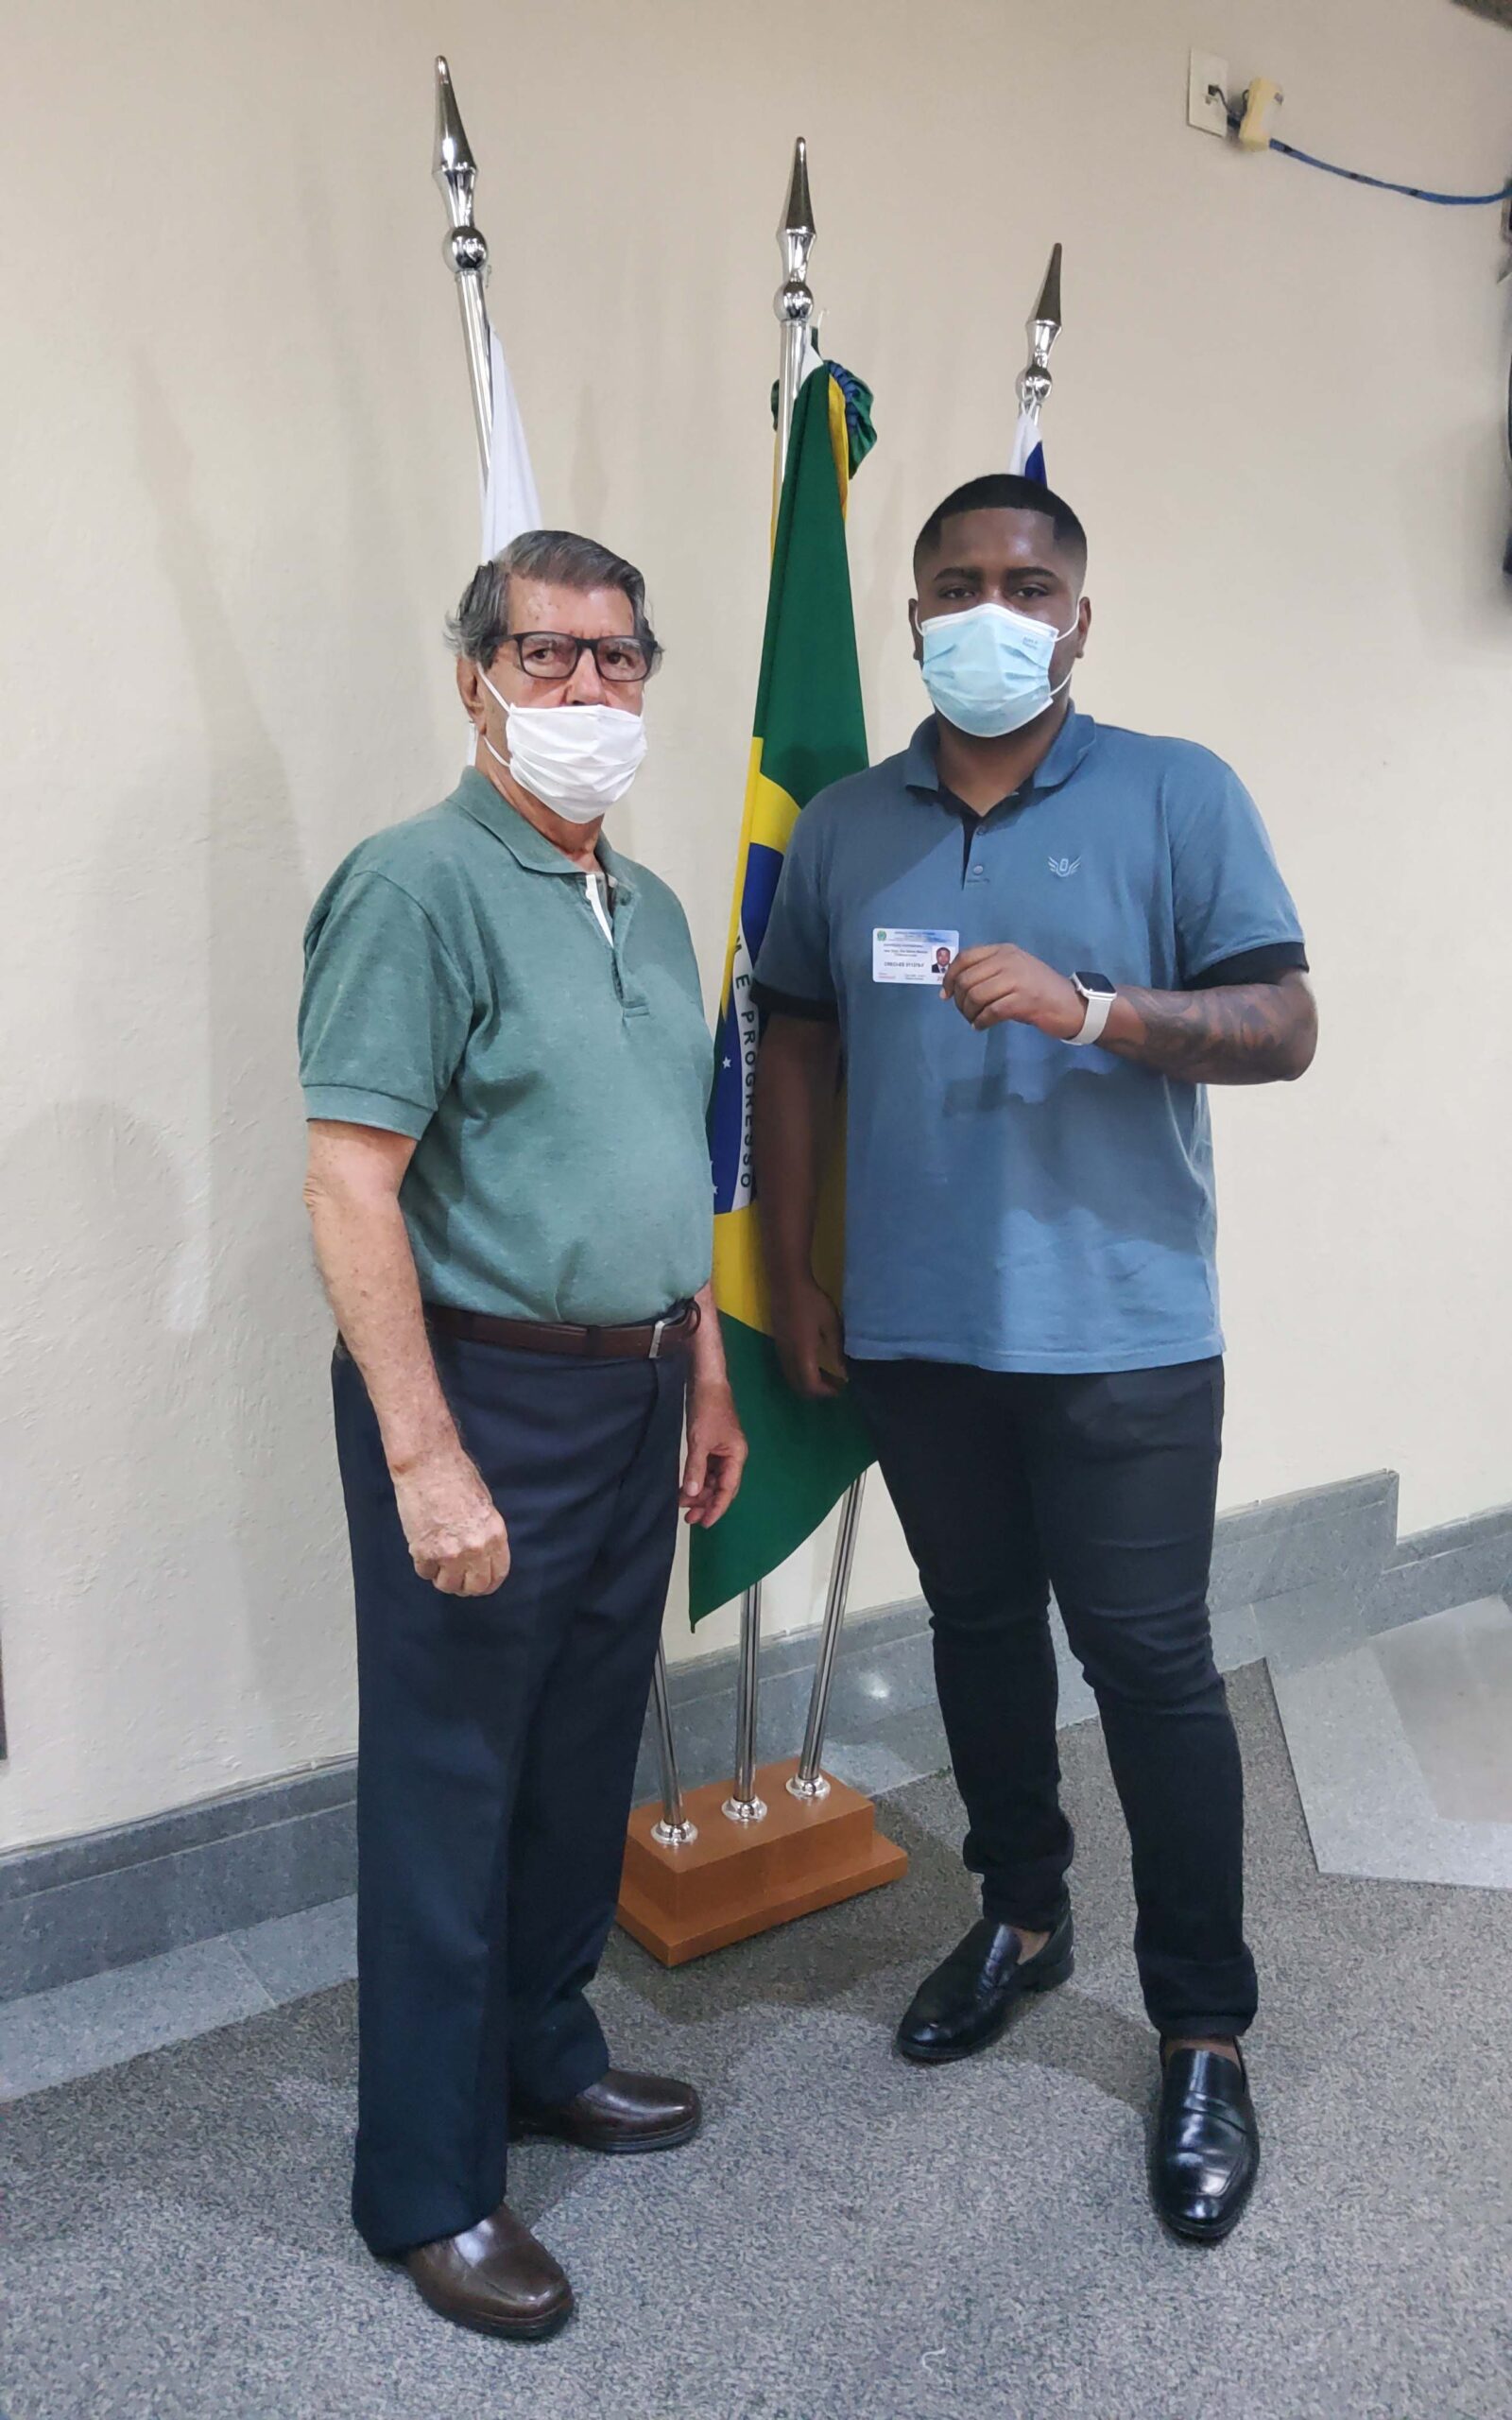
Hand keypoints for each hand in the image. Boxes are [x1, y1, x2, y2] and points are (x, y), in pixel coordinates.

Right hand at [391, 1443, 510, 1596]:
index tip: (480, 1583)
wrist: (428, 1464)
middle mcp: (476, 1549)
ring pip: (448, 1585)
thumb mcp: (485, 1505)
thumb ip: (485, 1533)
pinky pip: (425, 1573)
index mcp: (495, 1535)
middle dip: (466, 1586)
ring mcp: (450, 1552)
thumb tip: (481, 1554)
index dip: (488, 1583)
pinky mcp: (424, 1551)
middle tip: (458, 1578)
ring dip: (443, 1578)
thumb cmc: (457, 1476)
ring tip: (439, 1563)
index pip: (498, 1574)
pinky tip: (424, 1549)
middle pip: (475, 1587)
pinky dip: (424, 1566)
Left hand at [680, 1379, 747, 1526]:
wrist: (707, 1382)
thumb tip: (691, 1493)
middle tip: (688, 1517)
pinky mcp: (713, 1445)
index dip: (716, 1508)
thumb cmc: (708, 1408)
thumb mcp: (699, 1441)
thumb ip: (695, 1468)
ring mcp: (722, 1451)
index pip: (728, 1490)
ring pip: (712, 1479)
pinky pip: (707, 1468)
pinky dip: (696, 1478)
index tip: (704, 1523)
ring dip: (699, 1492)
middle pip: (721, 1487)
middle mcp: (732, 1456)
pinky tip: (685, 1487)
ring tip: (682, 1503)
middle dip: (705, 1503)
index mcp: (736, 1456)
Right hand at [770, 1276, 845, 1399]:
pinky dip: (802, 1373)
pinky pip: (788, 1368)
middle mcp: (788, 1356)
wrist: (787, 1283)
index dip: (825, 1392)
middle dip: (817, 1392)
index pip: (810, 1385)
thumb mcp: (831, 1324)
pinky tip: (815, 1363)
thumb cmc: (812, 1301)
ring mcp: (781, 1350)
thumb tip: (844, 1371)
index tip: (841, 1388)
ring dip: (809, 1382)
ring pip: (792, 1378)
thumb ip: (837, 1350)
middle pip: (799, 1386)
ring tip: (828, 1376)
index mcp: (802, 1353)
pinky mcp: (778, 1344)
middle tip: (836, 1385)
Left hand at [943, 945, 1083, 1038]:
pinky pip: (990, 1012)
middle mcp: (1009, 960)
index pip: (965, 958)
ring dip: (968, 1013)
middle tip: (965, 1012)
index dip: (949, 977)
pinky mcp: (1023, 1000)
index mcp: (1004, 951)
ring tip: (974, 1020)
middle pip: (967, 979)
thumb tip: (954, 984)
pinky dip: (981, 1022)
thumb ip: (988, 971)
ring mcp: (1017, 979)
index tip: (946, 994)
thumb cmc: (1040, 989)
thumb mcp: (1014, 970)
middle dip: (959, 1000)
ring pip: (976, 996)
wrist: (1072, 1005)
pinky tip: (981, 1026)